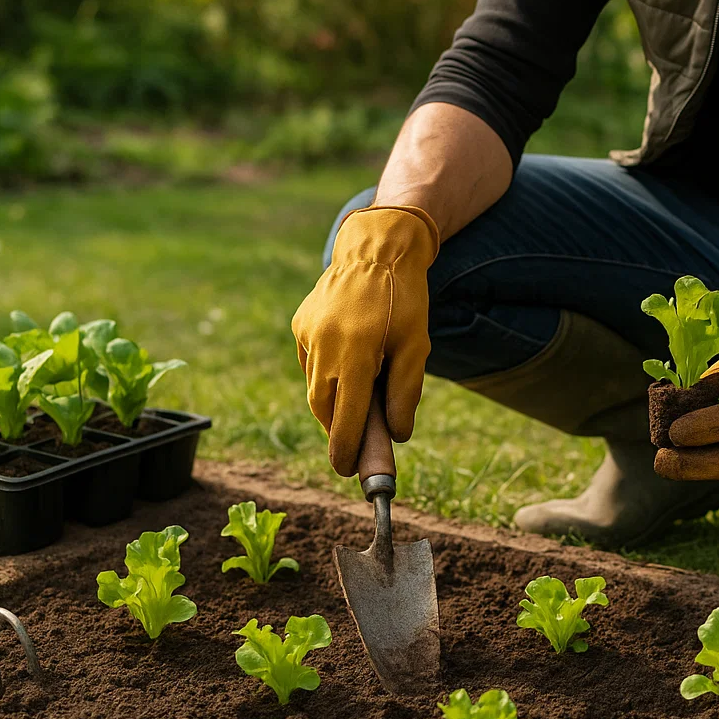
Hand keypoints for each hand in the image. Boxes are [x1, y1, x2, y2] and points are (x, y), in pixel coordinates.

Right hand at [292, 205, 438, 475]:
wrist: (376, 248)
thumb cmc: (404, 299)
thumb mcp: (417, 345)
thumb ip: (406, 392)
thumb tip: (398, 435)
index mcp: (357, 353)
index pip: (345, 418)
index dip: (345, 449)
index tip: (347, 471)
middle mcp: (324, 346)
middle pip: (323, 408)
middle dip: (337, 430)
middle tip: (354, 445)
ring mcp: (307, 334)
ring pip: (315, 387)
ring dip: (333, 403)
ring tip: (356, 403)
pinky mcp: (300, 325)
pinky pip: (311, 363)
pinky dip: (327, 375)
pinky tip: (346, 368)